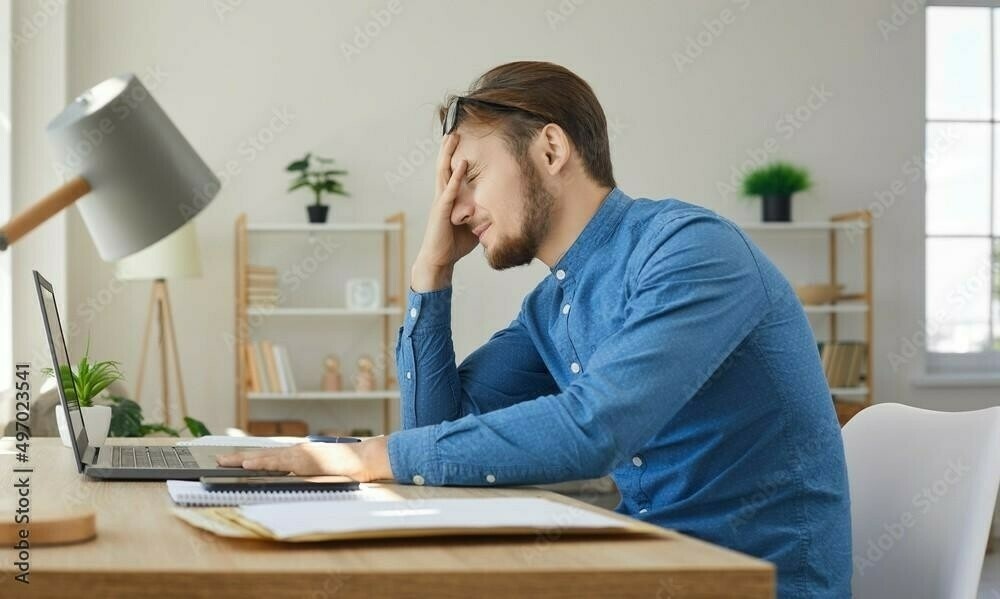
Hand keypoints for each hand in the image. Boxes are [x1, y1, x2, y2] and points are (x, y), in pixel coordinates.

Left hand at [215, 436, 392, 481]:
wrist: (361, 459)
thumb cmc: (344, 467)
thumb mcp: (319, 472)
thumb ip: (304, 474)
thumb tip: (291, 481)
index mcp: (297, 455)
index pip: (269, 456)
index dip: (250, 458)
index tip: (233, 461)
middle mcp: (295, 451)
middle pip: (262, 454)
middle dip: (239, 458)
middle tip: (219, 460)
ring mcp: (299, 453)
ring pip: (266, 457)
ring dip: (245, 460)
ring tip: (226, 462)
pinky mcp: (303, 459)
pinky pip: (278, 462)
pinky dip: (261, 463)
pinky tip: (249, 464)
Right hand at [411, 133, 479, 291]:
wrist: (439, 260)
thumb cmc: (454, 244)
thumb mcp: (473, 226)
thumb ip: (481, 214)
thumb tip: (497, 209)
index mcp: (449, 199)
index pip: (450, 174)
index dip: (453, 157)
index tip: (457, 142)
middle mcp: (443, 197)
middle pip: (444, 167)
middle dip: (447, 149)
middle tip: (453, 131)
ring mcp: (440, 202)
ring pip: (443, 173)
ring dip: (448, 154)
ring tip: (451, 137)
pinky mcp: (441, 211)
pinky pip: (450, 190)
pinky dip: (456, 176)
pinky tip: (460, 164)